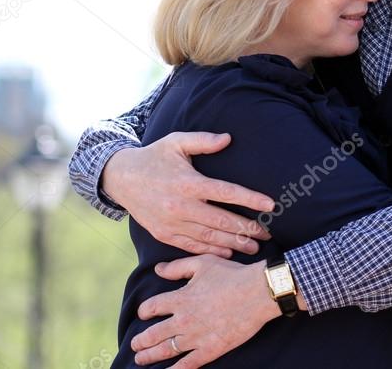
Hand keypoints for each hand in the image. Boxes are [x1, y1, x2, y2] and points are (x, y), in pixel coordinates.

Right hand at [102, 132, 274, 256]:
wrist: (121, 178)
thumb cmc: (155, 157)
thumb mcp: (176, 142)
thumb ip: (203, 141)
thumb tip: (228, 138)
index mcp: (187, 183)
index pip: (226, 192)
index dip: (250, 199)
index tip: (271, 205)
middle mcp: (180, 206)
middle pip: (221, 220)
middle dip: (247, 228)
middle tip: (269, 234)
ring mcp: (171, 223)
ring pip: (208, 236)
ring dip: (233, 243)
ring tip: (254, 247)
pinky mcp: (164, 234)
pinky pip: (191, 246)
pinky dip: (211, 250)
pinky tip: (227, 252)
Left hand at [131, 255, 281, 366]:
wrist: (258, 293)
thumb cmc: (233, 275)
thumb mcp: (204, 263)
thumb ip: (178, 267)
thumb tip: (158, 269)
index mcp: (180, 298)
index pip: (151, 308)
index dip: (144, 311)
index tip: (144, 314)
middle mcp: (183, 320)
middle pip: (152, 334)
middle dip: (141, 341)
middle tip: (135, 344)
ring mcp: (196, 337)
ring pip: (165, 350)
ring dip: (149, 356)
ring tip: (140, 359)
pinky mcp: (210, 349)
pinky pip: (187, 365)